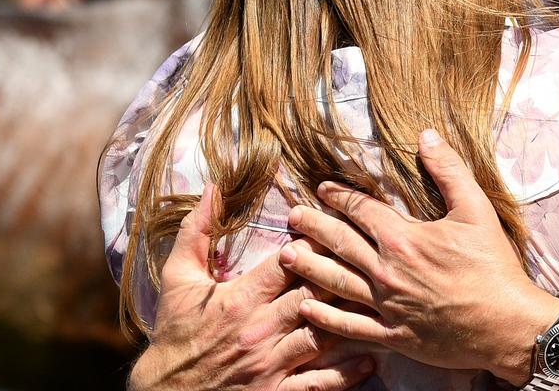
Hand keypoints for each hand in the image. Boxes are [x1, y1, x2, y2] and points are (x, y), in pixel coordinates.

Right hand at [129, 185, 374, 390]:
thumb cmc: (175, 333)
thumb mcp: (178, 279)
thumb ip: (197, 231)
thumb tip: (211, 187)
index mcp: (240, 299)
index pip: (290, 265)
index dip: (316, 246)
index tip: (337, 230)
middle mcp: (260, 331)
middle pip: (315, 296)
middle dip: (344, 276)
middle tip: (374, 260)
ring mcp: (271, 365)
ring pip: (324, 335)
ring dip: (354, 319)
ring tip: (384, 303)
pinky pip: (319, 383)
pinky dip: (346, 373)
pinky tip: (370, 358)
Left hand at [282, 130, 558, 384]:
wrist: (508, 325)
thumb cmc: (494, 266)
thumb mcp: (476, 210)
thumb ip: (449, 170)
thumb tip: (426, 136)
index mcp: (404, 238)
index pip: (362, 210)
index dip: (340, 196)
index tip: (323, 188)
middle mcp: (388, 272)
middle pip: (340, 243)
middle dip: (313, 227)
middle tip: (293, 217)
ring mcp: (387, 307)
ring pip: (336, 283)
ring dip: (308, 267)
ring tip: (286, 256)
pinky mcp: (393, 336)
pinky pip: (350, 327)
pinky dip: (325, 318)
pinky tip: (307, 309)